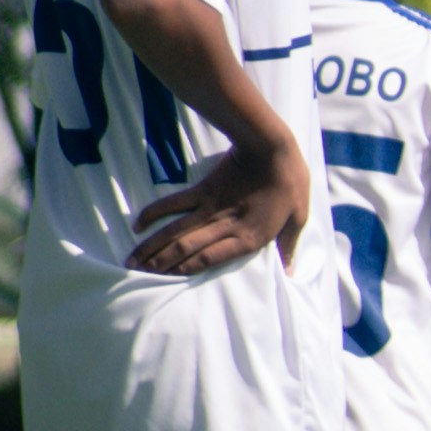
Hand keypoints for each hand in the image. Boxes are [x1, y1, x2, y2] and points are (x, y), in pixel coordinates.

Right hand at [126, 127, 306, 277]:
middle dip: (160, 265)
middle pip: (185, 250)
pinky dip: (154, 213)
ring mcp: (210, 207)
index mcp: (247, 237)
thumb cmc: (290, 181)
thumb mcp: (298, 216)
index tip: (165, 284)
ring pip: (175, 231)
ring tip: (132, 262)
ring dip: (152, 247)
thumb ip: (289, 245)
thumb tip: (290, 271)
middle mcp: (223, 226)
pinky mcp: (203, 189)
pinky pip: (174, 203)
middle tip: (137, 278)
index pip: (208, 260)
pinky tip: (137, 225)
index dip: (184, 272)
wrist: (273, 146)